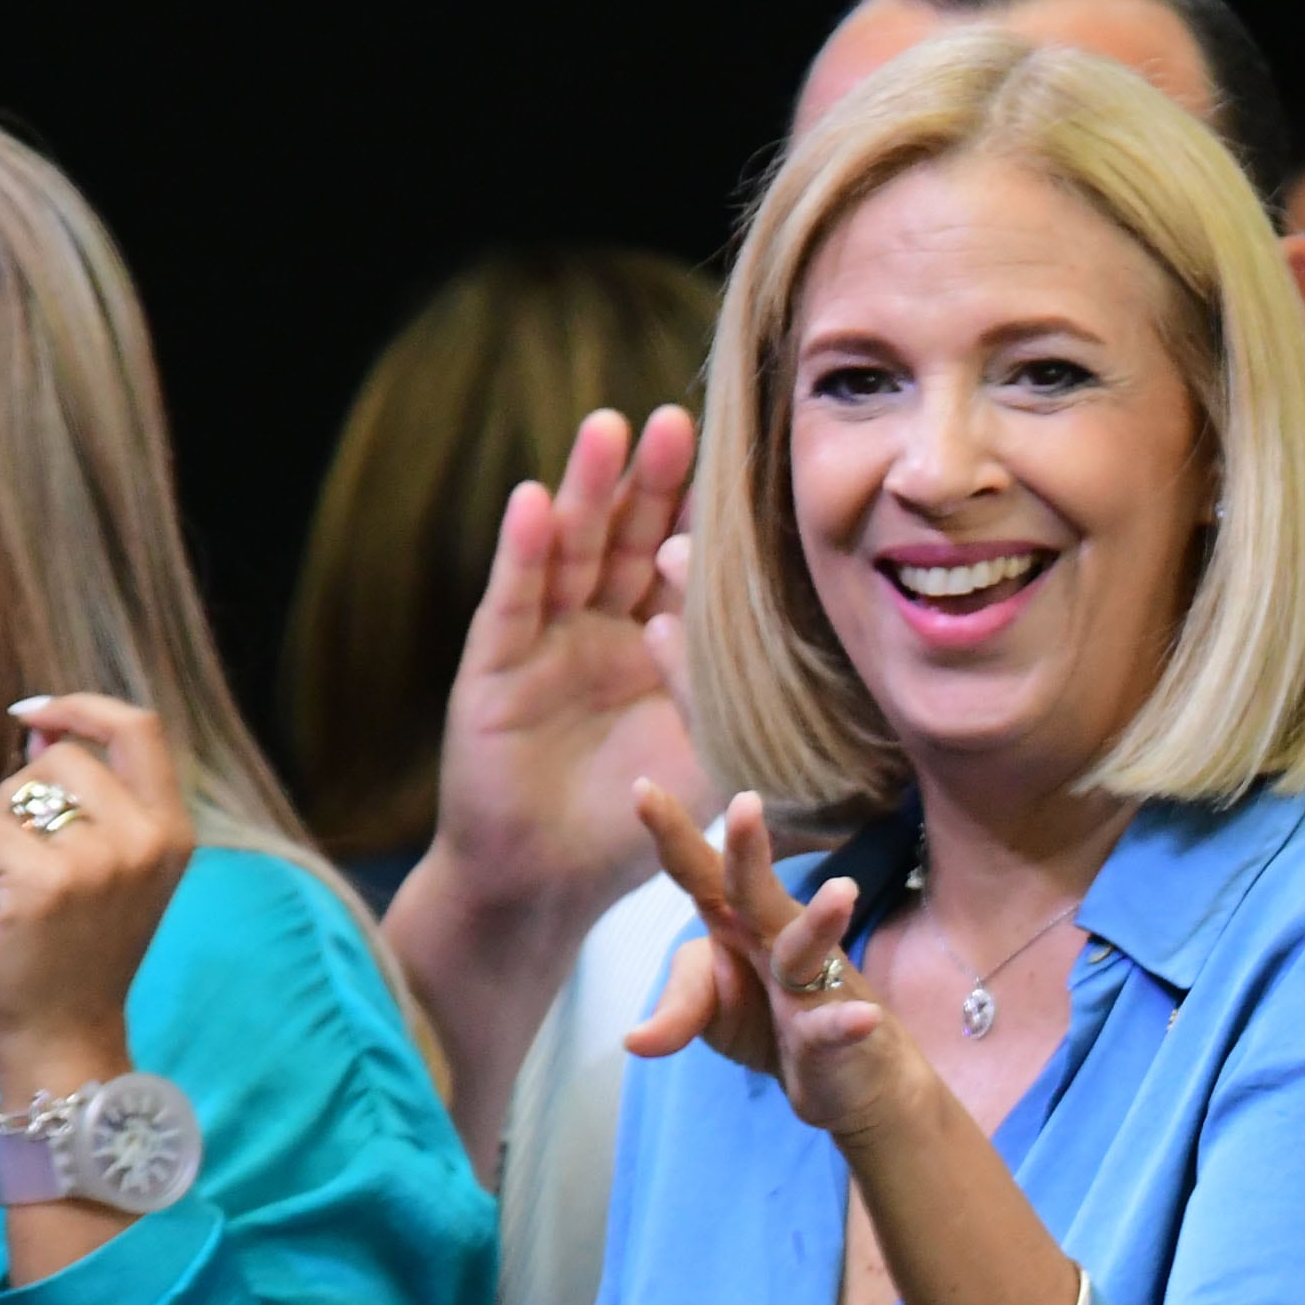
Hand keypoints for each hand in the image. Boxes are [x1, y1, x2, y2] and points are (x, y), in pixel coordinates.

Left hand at [0, 693, 191, 1096]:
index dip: (82, 707)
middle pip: (61, 757)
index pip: (140, 727)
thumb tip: (43, 727)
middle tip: (10, 851)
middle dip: (16, 795)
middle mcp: (149, 838)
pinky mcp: (49, 882)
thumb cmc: (78, 956)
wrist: (65, 1038)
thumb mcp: (112, 870)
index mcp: (174, 831)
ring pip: (15, 793)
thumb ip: (93, 801)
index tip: (34, 716)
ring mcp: (103, 860)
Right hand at [407, 407, 706, 940]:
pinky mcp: (493, 667)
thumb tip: (810, 648)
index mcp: (655, 647)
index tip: (741, 464)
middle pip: (625, 539)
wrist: (545, 886)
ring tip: (607, 427)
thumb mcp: (709, 756)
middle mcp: (598, 630)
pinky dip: (522, 549)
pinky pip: (512, 600)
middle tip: (679, 418)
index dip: (705, 520)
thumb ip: (742, 698)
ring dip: (585, 489)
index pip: (682, 567)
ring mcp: (543, 642)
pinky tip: (532, 499)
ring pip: (568, 551)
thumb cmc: (631, 826)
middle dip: (650, 481)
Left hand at [623, 785, 922, 1138]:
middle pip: (757, 893)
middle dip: (749, 851)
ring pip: (811, 946)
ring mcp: (814, 985)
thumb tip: (634, 1040)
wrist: (853, 1078)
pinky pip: (838, 1025)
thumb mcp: (715, 1016)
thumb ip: (679, 1011)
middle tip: (746, 803)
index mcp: (737, 928)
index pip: (702, 874)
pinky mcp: (838, 1033)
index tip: (642, 787)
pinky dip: (848, 1022)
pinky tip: (863, 1018)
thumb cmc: (778, 1026)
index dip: (673, 835)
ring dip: (823, 920)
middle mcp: (777, 943)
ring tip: (842, 889)